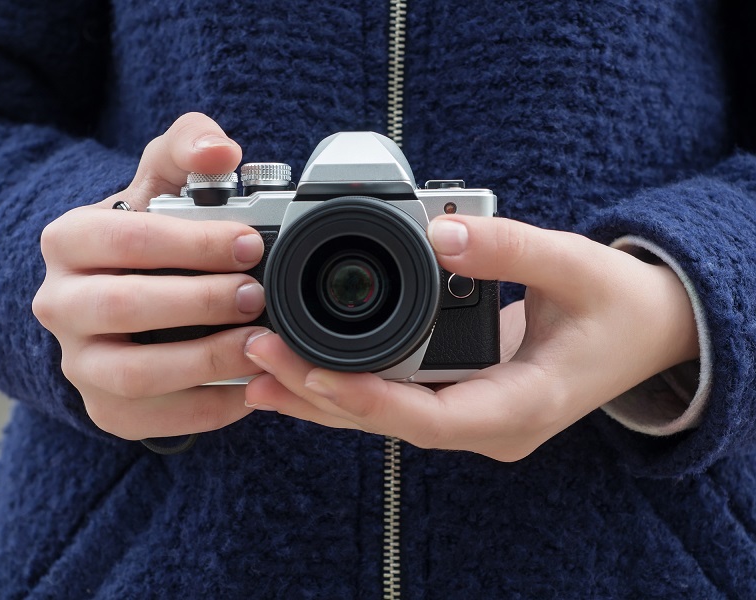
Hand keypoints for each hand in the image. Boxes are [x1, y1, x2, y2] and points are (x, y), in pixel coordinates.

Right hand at [33, 113, 269, 439]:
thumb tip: (221, 150)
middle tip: (256, 295)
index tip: (251, 242)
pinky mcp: (105, 408)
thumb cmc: (149, 237)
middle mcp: (60, 304)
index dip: (194, 243)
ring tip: (259, 344)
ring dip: (205, 360)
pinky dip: (208, 407)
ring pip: (133, 374)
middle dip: (200, 302)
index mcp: (70, 241)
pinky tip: (250, 386)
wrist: (127, 295)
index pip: (127, 239)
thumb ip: (188, 147)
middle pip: (125, 307)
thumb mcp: (162, 181)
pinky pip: (152, 419)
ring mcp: (79, 363)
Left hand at [243, 215, 699, 460]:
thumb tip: (444, 231)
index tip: (310, 370)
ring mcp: (474, 417)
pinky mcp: (463, 399)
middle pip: (390, 422)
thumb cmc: (618, 305)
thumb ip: (512, 249)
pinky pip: (395, 400)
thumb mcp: (576, 266)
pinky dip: (348, 385)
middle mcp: (489, 424)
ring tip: (256, 369)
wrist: (645, 331)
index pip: (431, 419)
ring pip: (384, 417)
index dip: (368, 400)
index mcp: (521, 406)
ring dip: (320, 395)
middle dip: (319, 394)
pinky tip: (300, 370)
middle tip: (255, 355)